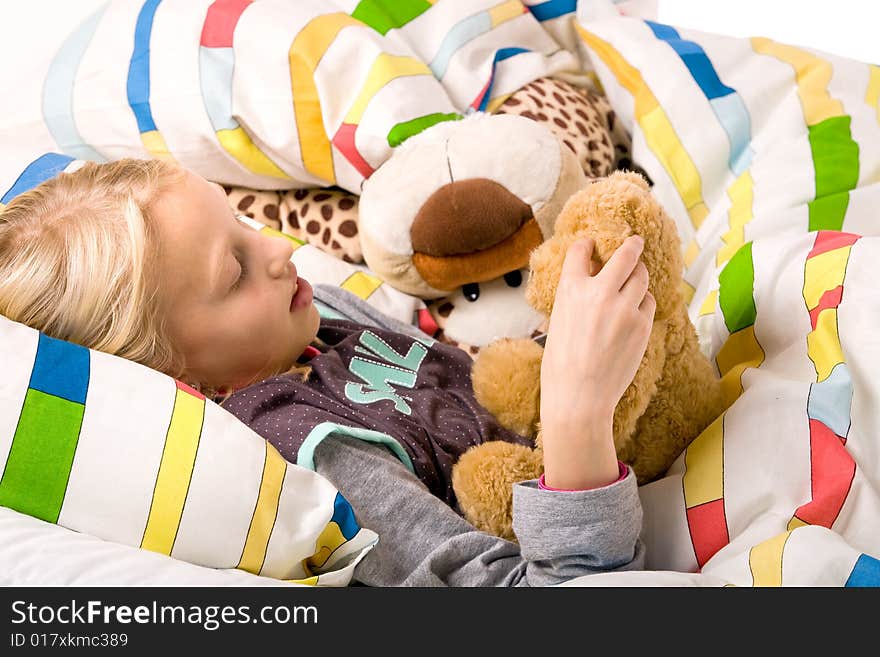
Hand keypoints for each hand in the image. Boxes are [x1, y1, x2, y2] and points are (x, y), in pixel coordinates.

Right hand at [539, 235, 655, 488]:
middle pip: (625, 255)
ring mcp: (624, 308)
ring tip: (637, 278)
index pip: (580, 252)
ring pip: (642, 277)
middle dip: (632, 245)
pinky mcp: (642, 325)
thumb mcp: (557, 323)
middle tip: (636, 241)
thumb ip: (574, 300)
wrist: (580, 396)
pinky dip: (643, 303)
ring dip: (639, 275)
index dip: (586, 245)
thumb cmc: (561, 365)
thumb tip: (587, 286)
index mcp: (571, 290)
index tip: (590, 243)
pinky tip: (636, 311)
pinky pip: (648, 303)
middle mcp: (599, 293)